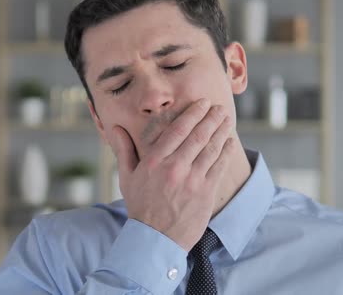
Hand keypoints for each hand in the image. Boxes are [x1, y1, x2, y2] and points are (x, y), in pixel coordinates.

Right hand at [109, 99, 233, 251]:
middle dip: (211, 118)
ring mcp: (192, 180)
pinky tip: (228, 142)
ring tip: (226, 119)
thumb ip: (123, 149)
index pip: (178, 130)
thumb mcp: (127, 177)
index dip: (193, 113)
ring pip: (210, 148)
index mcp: (154, 161)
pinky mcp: (205, 193)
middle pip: (198, 135)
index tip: (203, 103)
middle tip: (219, 107)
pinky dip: (225, 152)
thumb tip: (114, 127)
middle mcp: (174, 167)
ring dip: (220, 131)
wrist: (155, 239)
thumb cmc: (140, 206)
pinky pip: (218, 166)